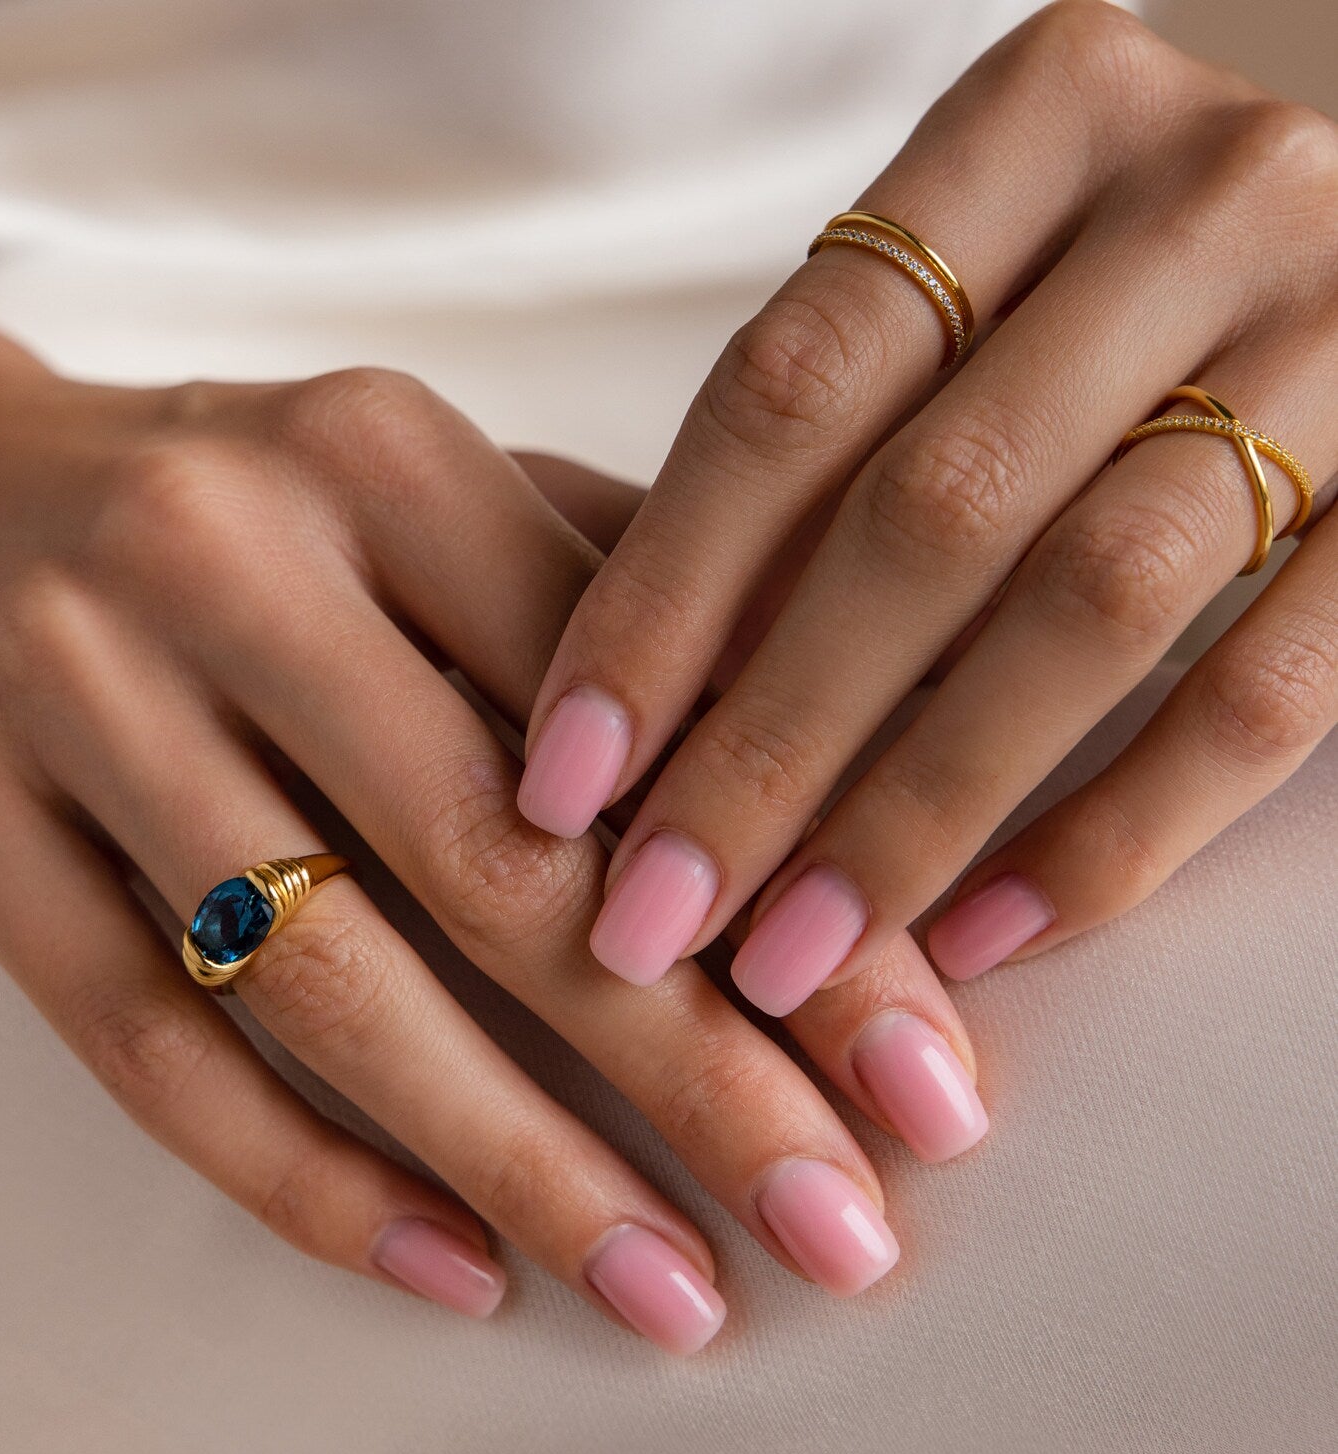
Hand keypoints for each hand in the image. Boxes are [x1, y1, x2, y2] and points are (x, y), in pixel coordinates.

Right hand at [0, 243, 984, 1352]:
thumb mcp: (416, 497)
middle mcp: (222, 558)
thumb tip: (834, 787)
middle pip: (493, 862)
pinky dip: (303, 1176)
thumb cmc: (229, 511)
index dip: (789, 904)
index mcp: (383, 459)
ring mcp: (68, 689)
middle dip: (690, 1068)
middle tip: (837, 1223)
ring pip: (320, 974)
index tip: (918, 1074)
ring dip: (515, 1161)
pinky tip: (447, 1264)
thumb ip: (610, 606)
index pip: (632, 716)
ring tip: (667, 1288)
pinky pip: (142, 1042)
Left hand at [525, 4, 1337, 1029]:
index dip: (660, 600)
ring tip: (786, 961)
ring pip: (1087, 611)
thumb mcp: (964, 305)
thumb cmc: (1103, 294)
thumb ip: (828, 458)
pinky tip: (977, 938)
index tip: (563, 779)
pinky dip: (1108, 834)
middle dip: (764, 747)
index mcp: (1040, 116)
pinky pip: (1266, 697)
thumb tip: (648, 717)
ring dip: (910, 814)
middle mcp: (1207, 192)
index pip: (790, 389)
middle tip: (648, 916)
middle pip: (925, 515)